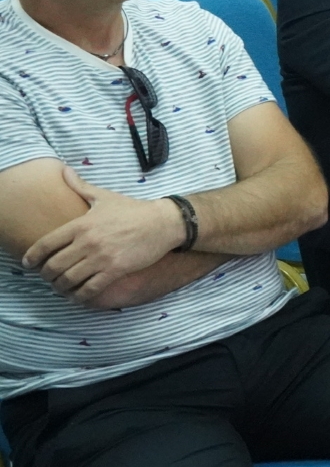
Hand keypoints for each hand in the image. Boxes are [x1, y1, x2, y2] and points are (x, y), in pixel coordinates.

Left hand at [25, 167, 183, 303]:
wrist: (164, 223)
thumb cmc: (133, 210)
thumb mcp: (104, 197)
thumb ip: (80, 186)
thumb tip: (63, 170)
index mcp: (81, 224)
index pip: (46, 244)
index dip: (32, 257)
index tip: (28, 264)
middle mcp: (88, 242)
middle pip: (54, 266)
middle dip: (46, 276)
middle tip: (48, 278)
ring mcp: (102, 257)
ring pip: (69, 280)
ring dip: (61, 287)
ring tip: (61, 288)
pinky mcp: (116, 270)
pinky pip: (90, 289)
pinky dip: (79, 296)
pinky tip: (78, 296)